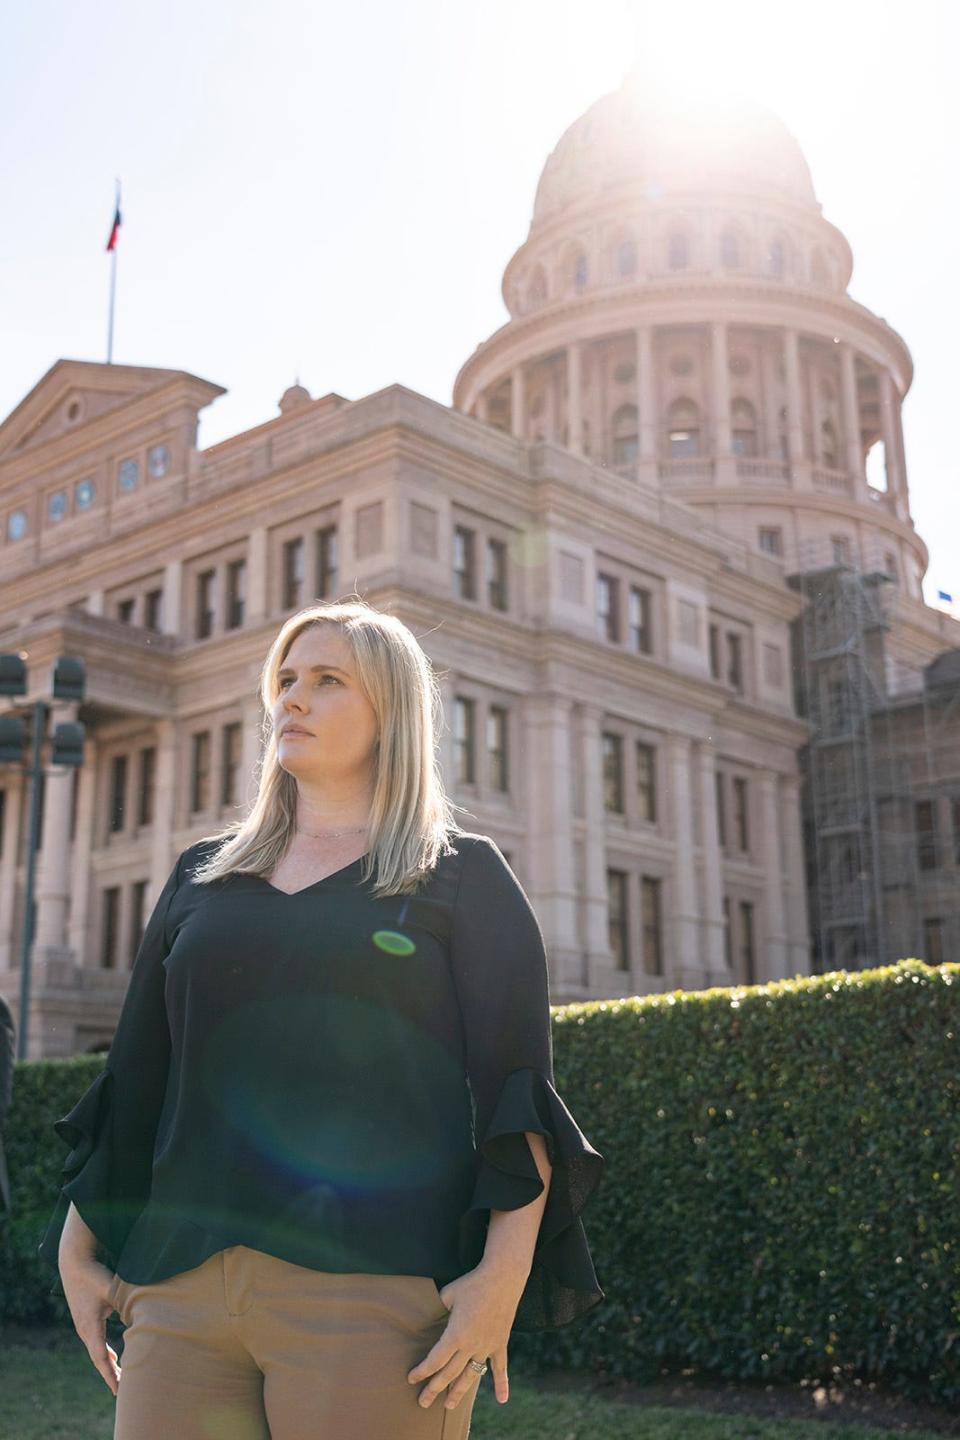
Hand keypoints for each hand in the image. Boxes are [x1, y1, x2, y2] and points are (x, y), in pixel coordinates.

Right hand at [59, 1255, 122, 1397]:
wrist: (74, 1263)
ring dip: (108, 1365)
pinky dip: (105, 1353)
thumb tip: (139, 1317)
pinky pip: (96, 1342)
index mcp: (90, 1326)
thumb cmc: (94, 1274)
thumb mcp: (111, 1289)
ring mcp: (84, 1325)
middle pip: (99, 1358)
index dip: (110, 1374)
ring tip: (118, 1379)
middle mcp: (85, 1330)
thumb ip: (124, 1303)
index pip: (101, 1357)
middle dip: (110, 1375)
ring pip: (97, 1351)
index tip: (118, 1388)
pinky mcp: (86, 1319)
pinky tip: (114, 1358)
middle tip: (120, 1392)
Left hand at [406, 1261, 523, 1411]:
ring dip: (458, 1392)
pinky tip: (502, 1400)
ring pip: (470, 1375)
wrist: (502, 1277)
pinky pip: (500, 1367)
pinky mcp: (500, 1343)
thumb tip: (429, 1314)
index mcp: (455, 1334)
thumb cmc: (472, 1283)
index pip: (435, 1360)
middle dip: (434, 1389)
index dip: (422, 1371)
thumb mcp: (448, 1294)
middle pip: (449, 1373)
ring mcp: (486, 1346)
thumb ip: (438, 1308)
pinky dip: (502, 1383)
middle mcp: (470, 1345)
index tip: (411, 1378)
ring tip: (448, 1406)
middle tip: (423, 1402)